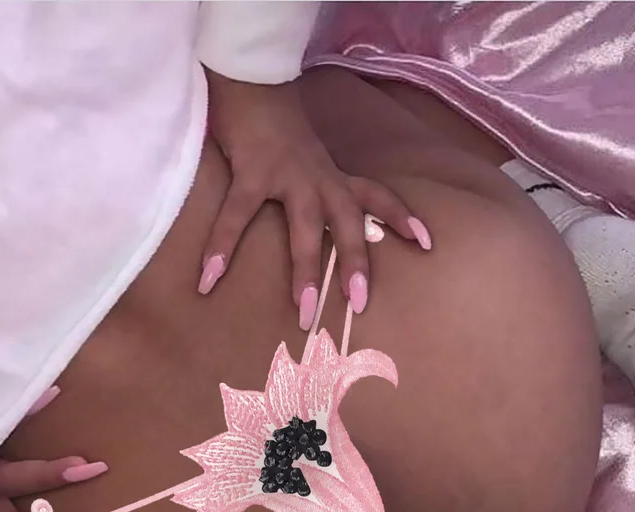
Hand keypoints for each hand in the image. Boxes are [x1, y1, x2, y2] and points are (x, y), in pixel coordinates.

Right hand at [200, 72, 431, 329]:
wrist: (251, 78)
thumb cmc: (276, 127)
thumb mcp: (306, 158)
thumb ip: (313, 187)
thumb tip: (314, 222)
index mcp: (332, 175)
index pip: (375, 195)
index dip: (400, 218)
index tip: (426, 244)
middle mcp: (319, 177)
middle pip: (348, 221)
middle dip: (356, 262)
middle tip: (360, 304)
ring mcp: (287, 175)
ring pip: (305, 228)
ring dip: (306, 270)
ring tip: (303, 311)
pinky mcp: (252, 171)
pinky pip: (237, 216)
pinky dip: (222, 248)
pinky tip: (208, 278)